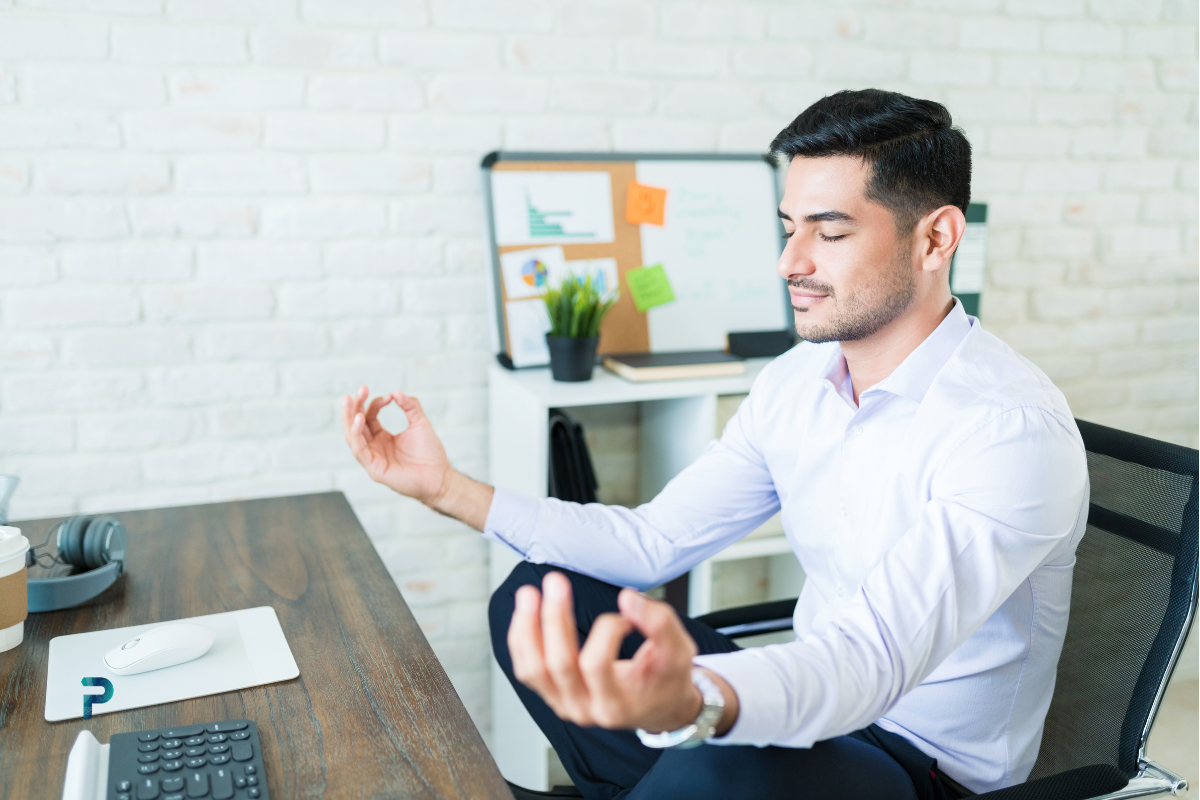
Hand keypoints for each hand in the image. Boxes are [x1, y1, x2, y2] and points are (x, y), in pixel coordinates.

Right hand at [341, 386, 494, 528]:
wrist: (439, 477)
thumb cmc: (430, 454)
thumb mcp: (420, 423)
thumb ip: (410, 407)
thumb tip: (396, 391)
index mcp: (382, 437)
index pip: (369, 417)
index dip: (374, 403)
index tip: (390, 396)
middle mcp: (374, 447)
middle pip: (356, 425)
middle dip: (354, 407)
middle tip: (360, 390)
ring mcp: (372, 459)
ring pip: (353, 437)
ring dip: (350, 419)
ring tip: (352, 402)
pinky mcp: (374, 469)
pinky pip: (359, 451)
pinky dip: (357, 435)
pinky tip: (359, 420)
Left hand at [508, 572, 737, 733]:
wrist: (658, 708)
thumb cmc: (667, 678)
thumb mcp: (678, 650)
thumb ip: (658, 622)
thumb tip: (627, 598)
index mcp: (616, 704)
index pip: (596, 665)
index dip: (607, 630)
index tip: (625, 617)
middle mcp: (585, 710)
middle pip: (559, 664)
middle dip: (554, 618)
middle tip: (555, 581)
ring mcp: (565, 705)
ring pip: (533, 669)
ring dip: (527, 628)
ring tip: (528, 594)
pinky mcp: (553, 696)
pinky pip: (527, 669)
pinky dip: (522, 639)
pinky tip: (525, 612)